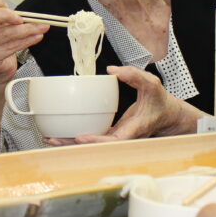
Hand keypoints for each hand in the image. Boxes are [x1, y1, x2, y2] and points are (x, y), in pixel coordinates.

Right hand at [0, 0, 48, 85]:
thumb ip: (3, 14)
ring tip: (41, 27)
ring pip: (5, 33)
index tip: (9, 6)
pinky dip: (27, 41)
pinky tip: (36, 36)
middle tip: (22, 18)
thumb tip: (17, 8)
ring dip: (27, 29)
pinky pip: (12, 47)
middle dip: (7, 15)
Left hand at [47, 66, 202, 145]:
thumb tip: (112, 70)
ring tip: (48, 137)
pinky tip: (61, 131)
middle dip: (73, 145)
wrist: (167, 115)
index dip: (97, 140)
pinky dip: (76, 136)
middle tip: (52, 139)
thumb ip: (134, 75)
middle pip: (95, 147)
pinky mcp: (111, 133)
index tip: (81, 137)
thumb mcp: (152, 84)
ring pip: (90, 144)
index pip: (114, 139)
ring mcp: (115, 137)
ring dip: (70, 142)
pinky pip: (92, 136)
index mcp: (133, 130)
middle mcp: (122, 137)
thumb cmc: (160, 101)